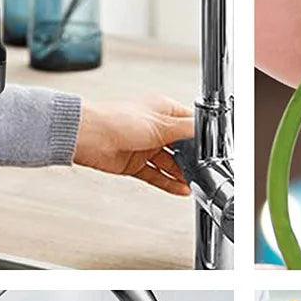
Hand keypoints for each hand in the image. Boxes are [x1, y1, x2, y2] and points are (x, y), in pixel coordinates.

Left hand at [74, 96, 193, 195]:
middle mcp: (154, 128)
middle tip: (204, 169)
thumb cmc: (117, 120)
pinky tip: (181, 189)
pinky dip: (168, 183)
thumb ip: (186, 129)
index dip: (200, 135)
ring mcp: (144, 147)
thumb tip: (205, 129)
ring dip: (181, 173)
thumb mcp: (161, 124)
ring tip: (195, 183)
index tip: (212, 147)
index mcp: (162, 111)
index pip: (189, 123)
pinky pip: (156, 175)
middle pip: (180, 146)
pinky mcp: (134, 164)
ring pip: (169, 163)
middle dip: (192, 158)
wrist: (88, 137)